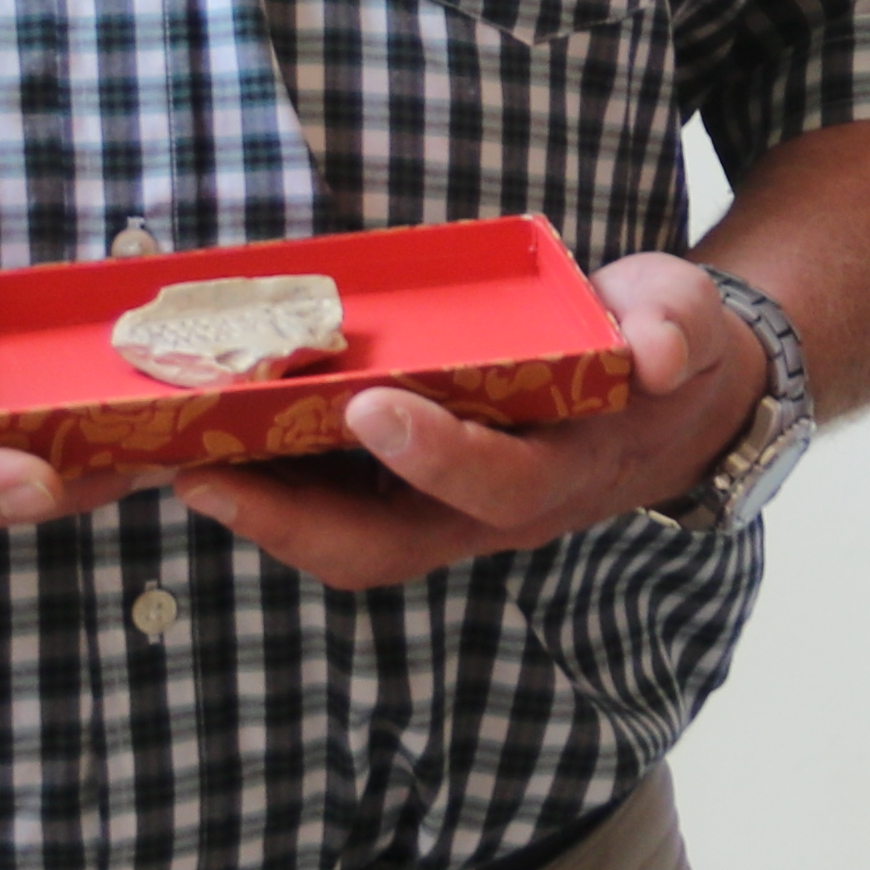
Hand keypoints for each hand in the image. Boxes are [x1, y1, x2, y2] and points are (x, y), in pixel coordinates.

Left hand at [173, 254, 761, 591]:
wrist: (672, 405)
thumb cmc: (662, 349)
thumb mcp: (685, 320)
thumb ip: (673, 326)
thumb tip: (658, 352)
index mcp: (563, 470)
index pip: (493, 482)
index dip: (434, 454)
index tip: (369, 405)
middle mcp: (496, 513)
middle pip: (385, 550)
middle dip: (292, 523)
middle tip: (204, 477)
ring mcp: (451, 514)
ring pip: (348, 544)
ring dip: (265, 516)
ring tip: (184, 466)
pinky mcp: (418, 499)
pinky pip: (340, 514)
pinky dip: (278, 492)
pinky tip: (221, 447)